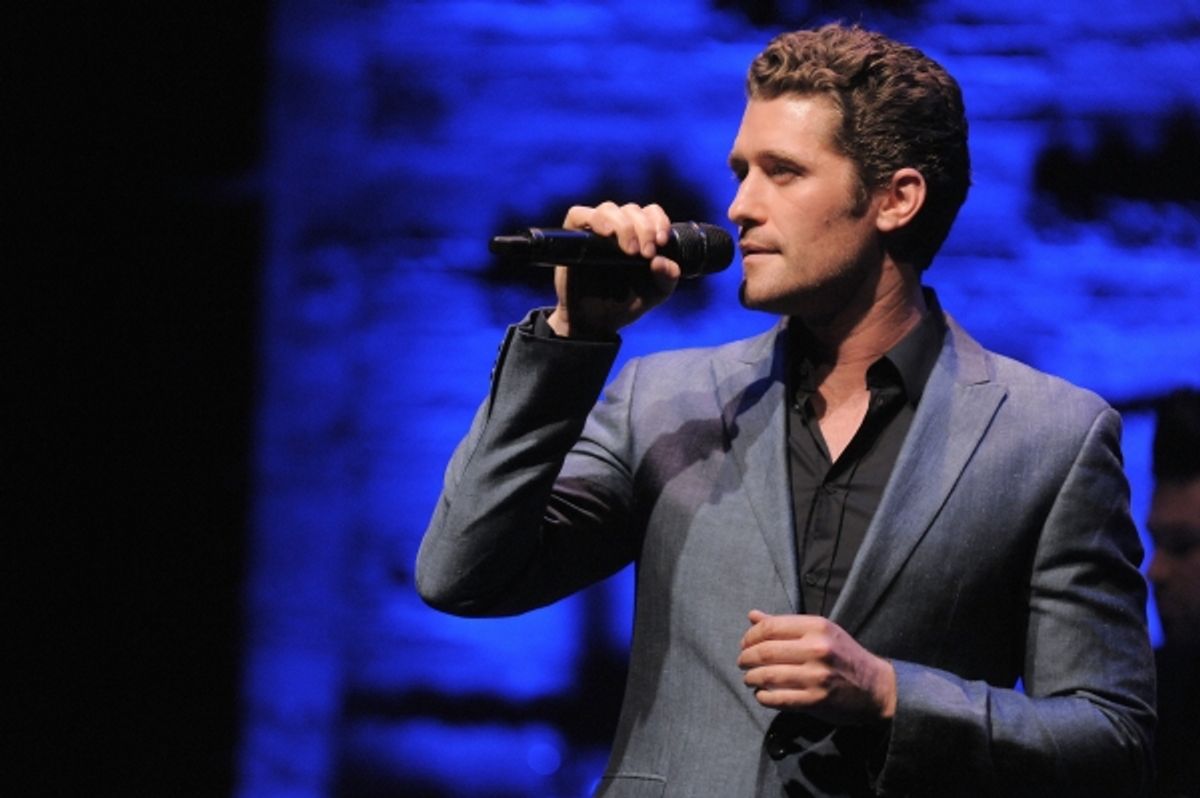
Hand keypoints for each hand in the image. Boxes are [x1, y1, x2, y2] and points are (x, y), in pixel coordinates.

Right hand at [546, 202, 681, 337]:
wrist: (595, 323)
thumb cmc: (625, 304)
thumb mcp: (655, 294)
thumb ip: (667, 278)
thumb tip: (663, 261)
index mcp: (639, 234)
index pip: (650, 212)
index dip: (658, 221)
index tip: (661, 242)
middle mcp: (617, 228)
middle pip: (632, 210)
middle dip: (644, 228)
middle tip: (645, 253)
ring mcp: (594, 231)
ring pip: (608, 208)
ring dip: (623, 225)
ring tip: (631, 250)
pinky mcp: (572, 238)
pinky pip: (578, 214)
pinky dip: (594, 218)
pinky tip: (606, 233)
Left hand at [738, 610, 896, 725]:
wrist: (875, 687)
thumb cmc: (844, 655)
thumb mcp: (820, 632)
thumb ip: (785, 625)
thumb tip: (752, 616)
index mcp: (817, 626)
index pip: (770, 627)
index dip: (750, 636)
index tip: (744, 644)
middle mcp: (817, 648)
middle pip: (765, 651)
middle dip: (746, 658)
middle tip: (742, 663)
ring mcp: (817, 675)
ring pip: (768, 675)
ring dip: (751, 678)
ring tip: (749, 678)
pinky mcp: (816, 700)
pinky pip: (778, 698)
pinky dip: (763, 697)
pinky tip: (761, 695)